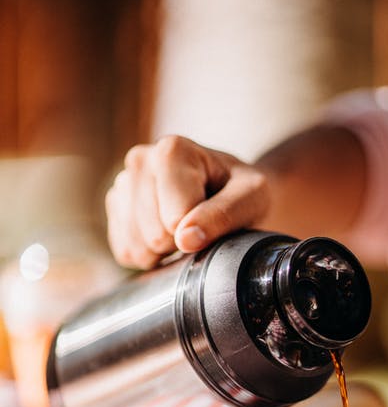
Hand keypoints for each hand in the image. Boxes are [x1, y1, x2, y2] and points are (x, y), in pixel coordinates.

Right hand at [105, 135, 270, 268]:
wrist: (233, 193)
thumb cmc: (244, 193)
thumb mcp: (252, 199)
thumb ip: (224, 215)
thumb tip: (185, 239)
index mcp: (172, 150)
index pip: (175, 219)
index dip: (199, 231)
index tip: (213, 214)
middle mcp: (140, 160)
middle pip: (153, 235)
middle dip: (181, 242)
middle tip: (200, 225)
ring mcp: (123, 185)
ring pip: (136, 247)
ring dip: (165, 252)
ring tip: (184, 229)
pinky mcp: (116, 209)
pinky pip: (125, 252)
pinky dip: (149, 256)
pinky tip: (167, 237)